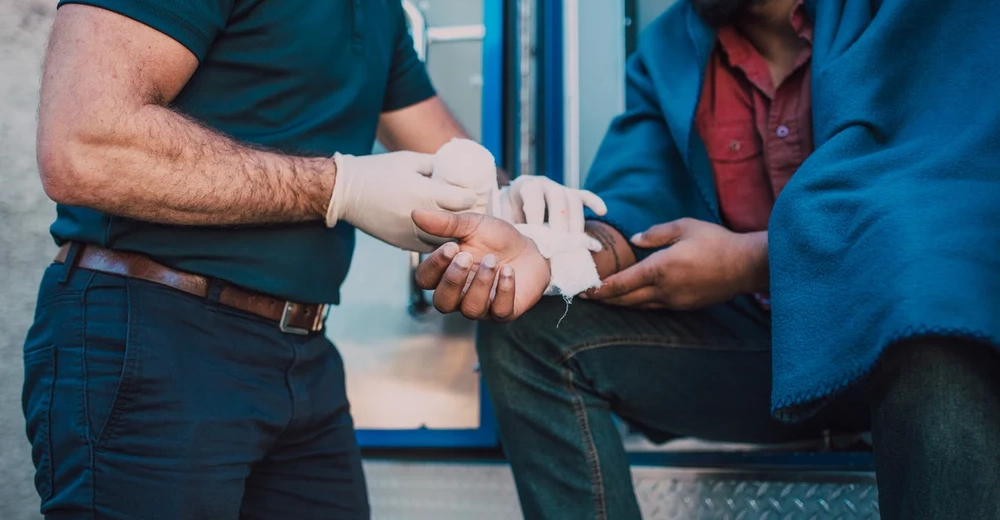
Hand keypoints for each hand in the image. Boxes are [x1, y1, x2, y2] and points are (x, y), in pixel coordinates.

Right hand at [325, 151, 478, 251]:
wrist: (345, 192)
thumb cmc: (379, 170)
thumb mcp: (410, 160)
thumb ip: (435, 165)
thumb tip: (456, 168)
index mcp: (425, 193)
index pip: (463, 200)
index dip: (472, 197)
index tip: (474, 194)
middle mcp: (421, 217)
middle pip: (457, 223)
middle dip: (467, 216)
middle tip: (474, 210)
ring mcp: (411, 234)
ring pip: (444, 240)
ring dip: (454, 233)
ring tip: (460, 225)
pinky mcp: (401, 244)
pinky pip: (427, 247)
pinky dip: (437, 242)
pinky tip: (441, 234)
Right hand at [412, 210, 550, 320]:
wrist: (530, 248)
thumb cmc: (495, 240)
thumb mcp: (471, 225)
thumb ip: (445, 223)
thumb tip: (415, 213)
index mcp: (445, 274)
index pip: (425, 280)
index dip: (434, 266)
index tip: (451, 246)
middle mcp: (460, 296)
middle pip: (442, 303)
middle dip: (453, 280)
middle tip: (466, 257)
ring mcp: (482, 307)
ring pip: (471, 309)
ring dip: (480, 283)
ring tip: (492, 260)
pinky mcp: (505, 312)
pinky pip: (499, 311)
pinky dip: (504, 290)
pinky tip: (508, 270)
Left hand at [490, 175, 606, 232]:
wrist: (514, 201)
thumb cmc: (508, 213)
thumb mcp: (502, 216)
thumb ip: (508, 224)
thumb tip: (513, 238)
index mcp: (525, 186)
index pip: (534, 196)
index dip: (536, 215)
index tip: (538, 236)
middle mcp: (545, 183)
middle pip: (558, 197)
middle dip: (560, 221)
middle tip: (560, 242)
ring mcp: (560, 188)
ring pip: (573, 199)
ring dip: (576, 220)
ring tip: (576, 240)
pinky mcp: (571, 194)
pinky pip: (585, 195)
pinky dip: (594, 202)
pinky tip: (603, 211)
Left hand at [587, 219, 766, 309]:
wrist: (745, 265)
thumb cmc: (715, 241)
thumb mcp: (684, 227)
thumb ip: (656, 233)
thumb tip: (635, 240)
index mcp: (660, 268)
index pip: (622, 283)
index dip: (601, 288)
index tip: (586, 290)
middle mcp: (664, 289)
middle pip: (626, 299)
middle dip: (605, 299)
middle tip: (587, 297)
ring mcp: (675, 301)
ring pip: (640, 306)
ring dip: (621, 303)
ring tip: (606, 299)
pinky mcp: (685, 306)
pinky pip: (656, 306)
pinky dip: (640, 303)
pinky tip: (635, 299)